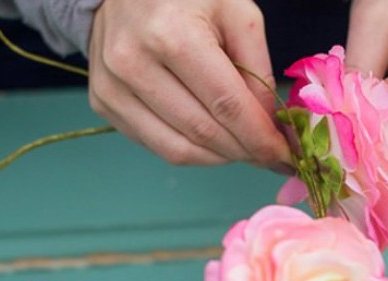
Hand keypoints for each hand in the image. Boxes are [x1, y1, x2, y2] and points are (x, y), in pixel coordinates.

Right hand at [88, 0, 289, 166]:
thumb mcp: (237, 13)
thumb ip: (258, 68)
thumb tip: (267, 125)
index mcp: (173, 35)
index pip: (226, 105)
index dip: (259, 138)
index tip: (284, 156)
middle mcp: (134, 63)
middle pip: (203, 132)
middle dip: (244, 152)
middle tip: (268, 156)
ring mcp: (112, 86)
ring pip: (178, 149)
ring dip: (219, 158)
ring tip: (241, 149)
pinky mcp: (103, 102)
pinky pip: (156, 145)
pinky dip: (191, 151)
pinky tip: (210, 140)